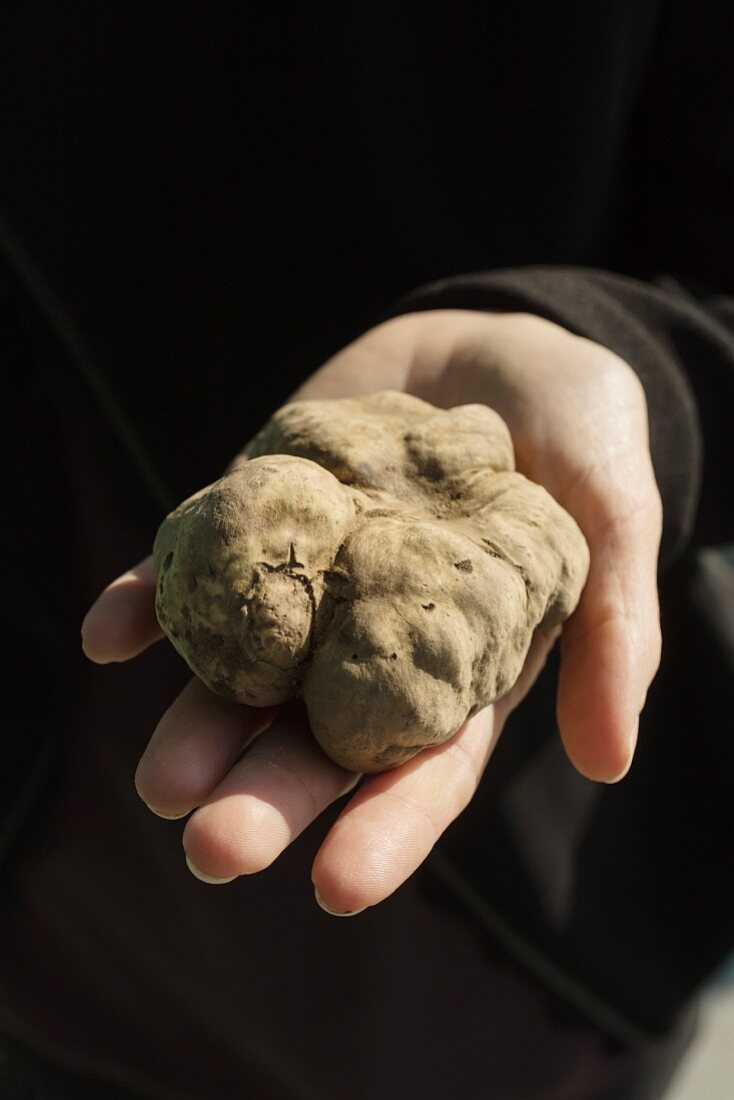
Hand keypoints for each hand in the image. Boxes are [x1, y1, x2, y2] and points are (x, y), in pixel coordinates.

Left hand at [81, 310, 661, 912]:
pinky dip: (151, 601)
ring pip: (245, 670)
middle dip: (270, 795)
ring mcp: (309, 584)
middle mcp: (373, 643)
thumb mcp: (615, 515)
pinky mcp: (260, 517)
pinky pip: (197, 568)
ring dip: (197, 723)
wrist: (490, 344)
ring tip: (160, 780)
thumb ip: (613, 627)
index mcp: (462, 664)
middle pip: (318, 737)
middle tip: (212, 848)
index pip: (424, 766)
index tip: (336, 888)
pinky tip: (109, 631)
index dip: (387, 829)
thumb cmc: (574, 431)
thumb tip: (607, 763)